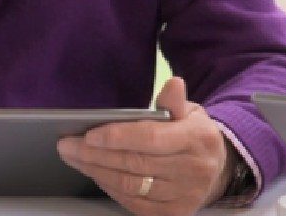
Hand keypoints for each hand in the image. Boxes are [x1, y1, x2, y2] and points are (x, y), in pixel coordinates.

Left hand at [57, 78, 231, 215]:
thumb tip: (173, 83)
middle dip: (95, 154)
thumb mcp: (190, 113)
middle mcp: (193, 170)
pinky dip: (110, 188)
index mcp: (197, 139)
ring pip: (130, 185)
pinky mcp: (173, 214)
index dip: (118, 137)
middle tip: (68, 145)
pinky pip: (133, 203)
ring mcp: (183, 195)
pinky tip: (97, 175)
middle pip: (134, 163)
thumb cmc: (194, 137)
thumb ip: (175, 102)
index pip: (151, 138)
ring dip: (97, 171)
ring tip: (75, 159)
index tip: (89, 134)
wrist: (217, 171)